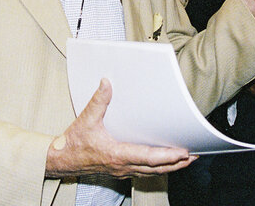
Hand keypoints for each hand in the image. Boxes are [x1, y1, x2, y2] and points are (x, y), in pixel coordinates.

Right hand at [45, 78, 194, 177]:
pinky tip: (166, 162)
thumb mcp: (85, 120)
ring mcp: (122, 169)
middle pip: (155, 168)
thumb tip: (106, 82)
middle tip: (194, 156)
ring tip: (186, 160)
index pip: (147, 157)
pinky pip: (144, 171)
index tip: (182, 152)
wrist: (60, 160)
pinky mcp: (120, 169)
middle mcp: (122, 165)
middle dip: (176, 163)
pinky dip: (158, 167)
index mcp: (116, 154)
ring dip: (170, 167)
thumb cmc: (73, 143)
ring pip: (151, 172)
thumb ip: (98, 101)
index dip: (166, 156)